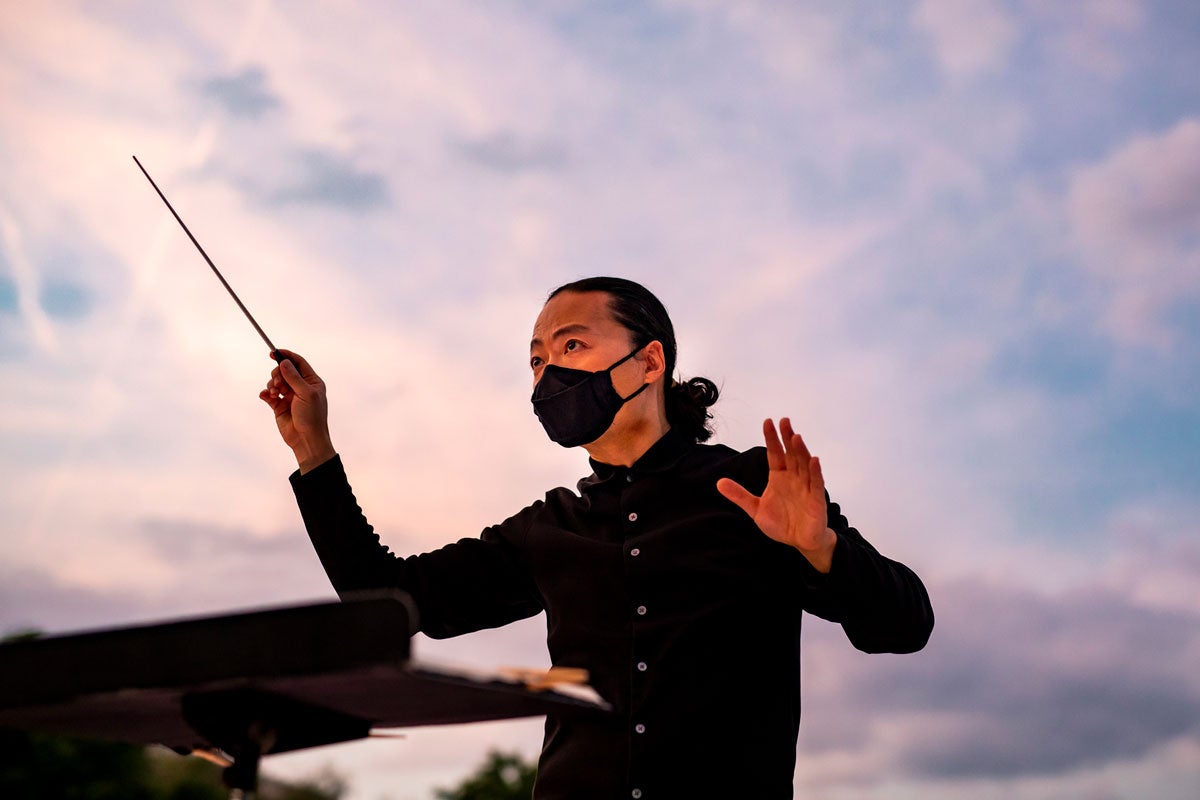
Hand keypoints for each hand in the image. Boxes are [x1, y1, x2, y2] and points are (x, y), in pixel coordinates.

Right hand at [258, 348, 335, 472]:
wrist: (306, 440)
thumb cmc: (312, 417)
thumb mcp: (306, 394)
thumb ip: (293, 377)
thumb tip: (284, 361)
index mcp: (311, 382)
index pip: (298, 363)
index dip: (286, 355)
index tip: (273, 352)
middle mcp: (300, 387)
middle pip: (284, 371)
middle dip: (277, 374)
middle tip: (277, 383)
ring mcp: (289, 396)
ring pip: (275, 382)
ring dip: (272, 385)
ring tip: (275, 394)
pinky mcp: (279, 406)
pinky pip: (268, 395)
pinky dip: (265, 393)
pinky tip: (266, 396)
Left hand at [717, 418, 836, 571]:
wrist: (799, 542)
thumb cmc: (781, 523)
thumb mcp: (755, 509)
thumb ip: (739, 495)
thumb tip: (719, 482)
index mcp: (779, 477)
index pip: (775, 453)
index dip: (771, 438)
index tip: (767, 422)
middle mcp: (793, 478)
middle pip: (790, 454)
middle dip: (787, 438)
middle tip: (784, 421)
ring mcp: (806, 487)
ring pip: (804, 465)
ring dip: (801, 451)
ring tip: (796, 437)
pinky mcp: (816, 499)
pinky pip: (816, 483)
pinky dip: (815, 472)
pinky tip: (814, 460)